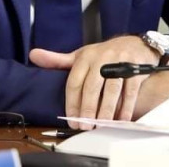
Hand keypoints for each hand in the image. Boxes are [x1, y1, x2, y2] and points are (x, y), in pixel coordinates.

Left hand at [30, 35, 160, 127]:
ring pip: (111, 89)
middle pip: (92, 86)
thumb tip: (33, 55)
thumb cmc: (103, 54)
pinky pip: (130, 90)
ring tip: (101, 124)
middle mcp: (101, 58)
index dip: (72, 101)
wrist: (134, 44)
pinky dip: (126, 106)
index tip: (71, 118)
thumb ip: (57, 60)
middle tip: (85, 125)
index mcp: (85, 57)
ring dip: (106, 109)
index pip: (75, 81)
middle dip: (88, 107)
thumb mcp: (80, 55)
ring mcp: (120, 62)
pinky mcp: (135, 69)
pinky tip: (120, 118)